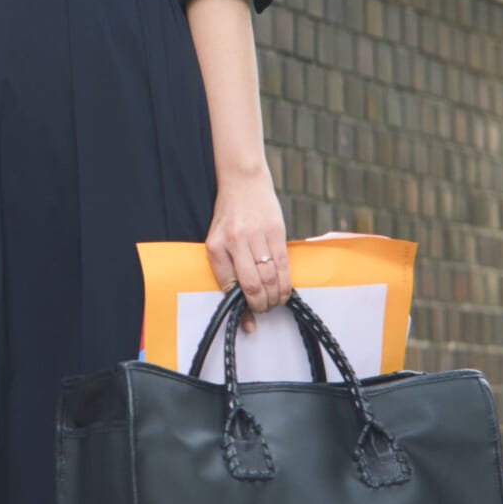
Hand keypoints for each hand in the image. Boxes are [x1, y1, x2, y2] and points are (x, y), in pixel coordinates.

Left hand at [206, 171, 291, 321]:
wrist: (244, 181)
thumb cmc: (228, 215)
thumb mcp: (216, 239)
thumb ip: (226, 267)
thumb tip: (239, 298)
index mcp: (217, 245)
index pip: (229, 285)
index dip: (241, 308)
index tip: (248, 322)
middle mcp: (235, 241)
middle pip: (252, 285)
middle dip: (260, 305)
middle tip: (263, 311)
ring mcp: (257, 235)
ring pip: (270, 278)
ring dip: (274, 298)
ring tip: (274, 304)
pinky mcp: (276, 231)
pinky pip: (283, 264)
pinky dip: (285, 284)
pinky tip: (284, 293)